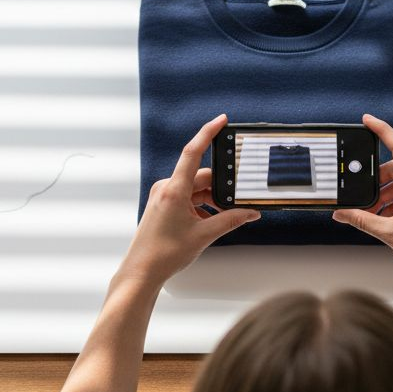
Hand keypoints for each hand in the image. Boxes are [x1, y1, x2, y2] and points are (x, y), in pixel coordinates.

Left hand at [118, 114, 259, 285]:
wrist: (142, 271)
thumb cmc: (164, 254)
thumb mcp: (204, 235)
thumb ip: (231, 220)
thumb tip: (251, 212)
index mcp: (174, 189)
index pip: (193, 152)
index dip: (208, 132)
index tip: (222, 120)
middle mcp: (167, 188)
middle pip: (201, 177)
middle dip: (221, 188)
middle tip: (239, 202)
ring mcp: (164, 196)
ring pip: (196, 189)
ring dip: (212, 200)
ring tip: (224, 218)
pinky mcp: (164, 204)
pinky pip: (189, 197)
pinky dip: (202, 206)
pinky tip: (211, 221)